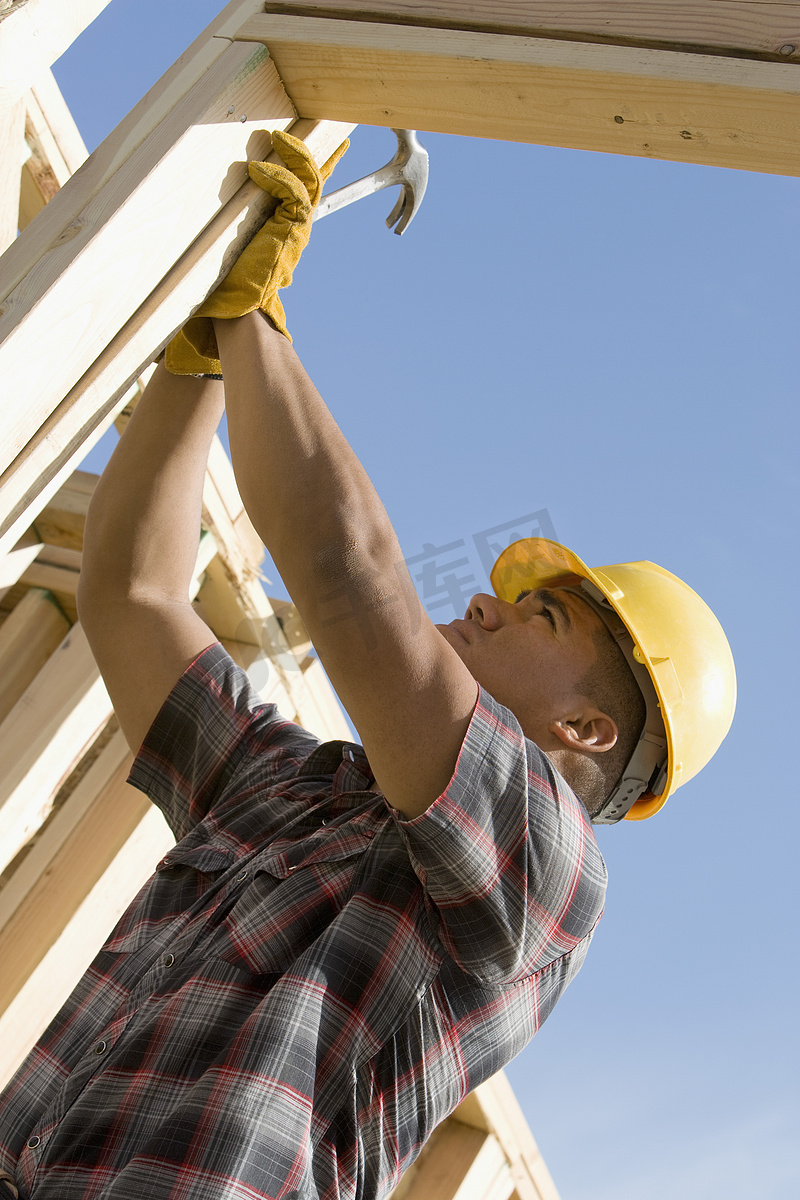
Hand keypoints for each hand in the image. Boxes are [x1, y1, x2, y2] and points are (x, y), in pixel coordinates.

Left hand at [166, 131, 347, 374]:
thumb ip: (216, 224)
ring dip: (296, 154)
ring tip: (277, 136)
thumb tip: (183, 205)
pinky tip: (257, 168)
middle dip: (314, 150)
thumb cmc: (219, 285)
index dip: (305, 164)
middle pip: (313, 179)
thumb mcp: (218, 243)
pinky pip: (294, 194)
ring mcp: (294, 230)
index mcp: (278, 228)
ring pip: (309, 181)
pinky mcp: (291, 233)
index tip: (309, 138)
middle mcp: (291, 227)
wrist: (231, 314)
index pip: (298, 188)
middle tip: (313, 121)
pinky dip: (279, 177)